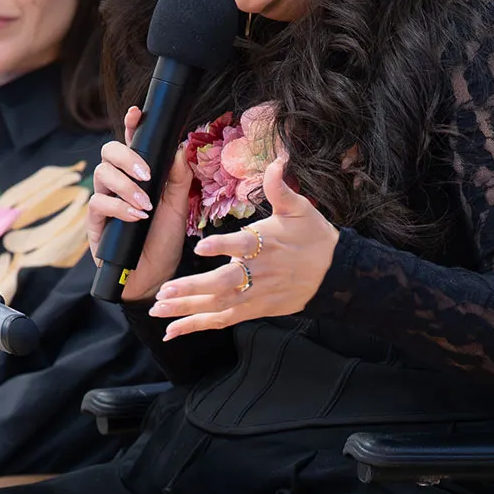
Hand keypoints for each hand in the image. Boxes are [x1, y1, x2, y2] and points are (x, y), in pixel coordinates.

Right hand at [85, 106, 195, 302]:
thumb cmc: (164, 241)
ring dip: (126, 186)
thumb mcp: (178, 208)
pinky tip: (136, 217)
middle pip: (108, 152)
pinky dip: (120, 207)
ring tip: (146, 204)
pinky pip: (99, 204)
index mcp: (138, 176)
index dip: (131, 126)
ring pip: (102, 175)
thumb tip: (179, 148)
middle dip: (126, 156)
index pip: (131, 145)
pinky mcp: (95, 222)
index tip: (137, 112)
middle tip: (146, 173)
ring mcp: (104, 202)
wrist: (156, 276)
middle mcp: (117, 184)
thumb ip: (179, 178)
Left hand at [148, 160, 338, 340]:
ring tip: (158, 309)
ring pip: (218, 306)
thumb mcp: (300, 209)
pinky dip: (198, 325)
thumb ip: (281, 189)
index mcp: (266, 244)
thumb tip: (276, 163)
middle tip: (166, 290)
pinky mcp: (254, 310)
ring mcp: (255, 295)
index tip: (201, 247)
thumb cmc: (314, 237)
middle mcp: (258, 273)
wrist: (335, 274)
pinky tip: (174, 331)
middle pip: (224, 284)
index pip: (242, 246)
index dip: (222, 246)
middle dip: (193, 288)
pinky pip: (222, 320)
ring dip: (187, 309)